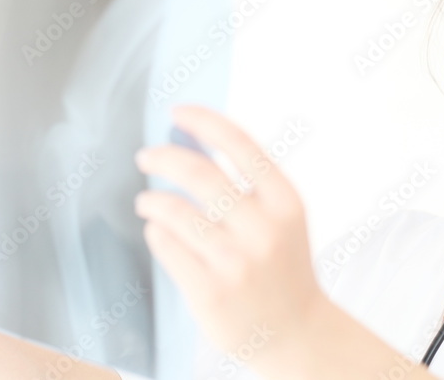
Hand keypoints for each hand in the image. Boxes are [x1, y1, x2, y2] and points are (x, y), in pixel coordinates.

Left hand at [133, 105, 325, 375]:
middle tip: (146, 156)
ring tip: (147, 202)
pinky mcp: (211, 291)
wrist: (297, 332)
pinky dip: (157, 232)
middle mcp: (264, 229)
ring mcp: (237, 262)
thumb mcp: (282, 218)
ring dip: (152, 200)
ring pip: (174, 210)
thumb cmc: (281, 266)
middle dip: (163, 158)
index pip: (240, 144)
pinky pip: (167, 246)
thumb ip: (249, 184)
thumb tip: (191, 141)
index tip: (177, 111)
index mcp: (286, 202)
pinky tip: (160, 232)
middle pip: (199, 172)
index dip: (204, 121)